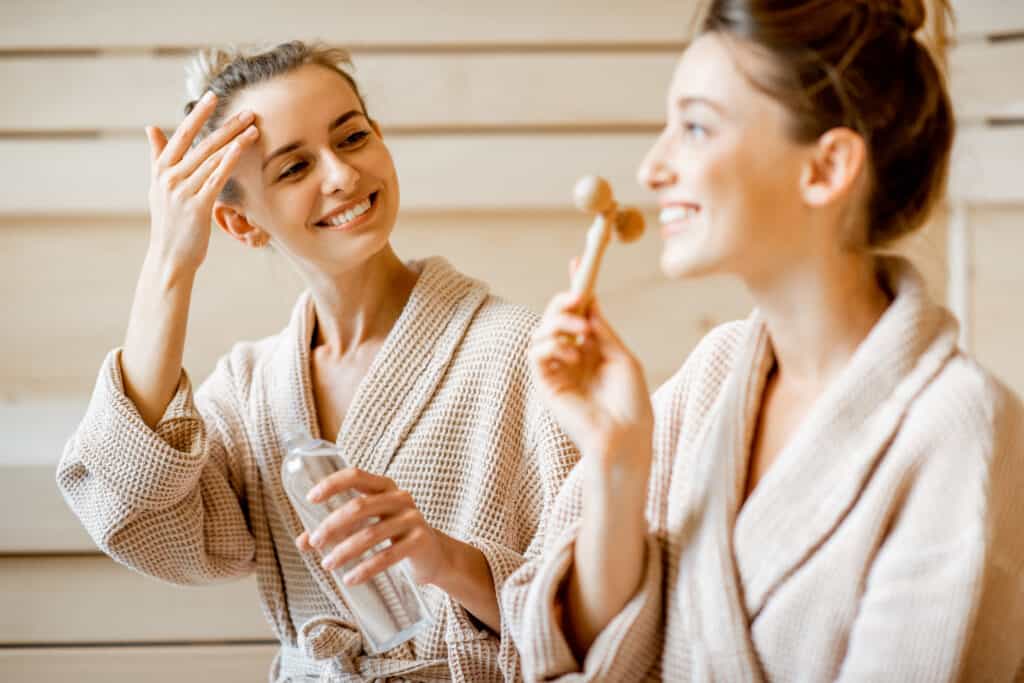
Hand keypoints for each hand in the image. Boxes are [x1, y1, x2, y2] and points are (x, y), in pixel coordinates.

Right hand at [144, 91, 258, 275]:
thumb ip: (158, 156)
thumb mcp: (158, 188)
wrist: (169, 258)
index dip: (197, 115)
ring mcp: (181, 191)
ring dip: (234, 140)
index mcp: (160, 170)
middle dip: (225, 125)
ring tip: (253, 126)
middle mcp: (168, 177)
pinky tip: (242, 148)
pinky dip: (229, 160)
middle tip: (247, 110)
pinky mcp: (196, 206)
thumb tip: (151, 127)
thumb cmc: (170, 223)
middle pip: (201, 144)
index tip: (212, 96)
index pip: (180, 135)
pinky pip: (216, 177)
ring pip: (211, 158)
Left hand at [295, 469, 447, 586]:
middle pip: (359, 506)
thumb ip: (337, 530)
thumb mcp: (366, 527)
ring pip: (371, 533)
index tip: (311, 498)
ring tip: (327, 565)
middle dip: (332, 525)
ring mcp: (412, 519)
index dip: (332, 484)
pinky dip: (365, 568)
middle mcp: (399, 498)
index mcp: (384, 487)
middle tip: (314, 542)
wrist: (434, 557)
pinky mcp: (419, 542)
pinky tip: (350, 579)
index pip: (356, 476)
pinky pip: (388, 555)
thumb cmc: (394, 537)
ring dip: (345, 550)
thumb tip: (302, 542)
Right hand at [529, 275, 653, 469]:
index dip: (577, 287)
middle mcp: (571, 357)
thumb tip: (590, 302)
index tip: (578, 261)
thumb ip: (602, 331)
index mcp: (592, 349)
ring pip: (541, 331)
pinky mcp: (545, 385)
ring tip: (582, 332)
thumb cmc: (631, 403)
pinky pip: (535, 354)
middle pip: (555, 317)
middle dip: (564, 301)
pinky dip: (552, 346)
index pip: (578, 312)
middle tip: (579, 297)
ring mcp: (557, 370)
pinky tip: (572, 356)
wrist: (626, 437)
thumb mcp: (621, 357)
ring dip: (559, 323)